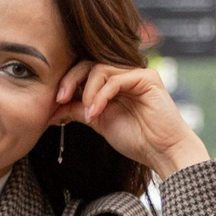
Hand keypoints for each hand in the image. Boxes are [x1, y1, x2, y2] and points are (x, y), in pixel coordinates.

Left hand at [53, 62, 209, 178]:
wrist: (162, 152)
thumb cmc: (136, 140)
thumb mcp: (99, 122)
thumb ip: (79, 110)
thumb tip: (53, 108)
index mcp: (112, 84)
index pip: (83, 72)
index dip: (66, 83)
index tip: (54, 102)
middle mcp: (124, 75)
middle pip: (89, 64)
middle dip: (70, 80)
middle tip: (59, 99)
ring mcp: (136, 74)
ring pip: (100, 69)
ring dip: (87, 91)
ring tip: (86, 114)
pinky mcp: (146, 78)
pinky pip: (116, 79)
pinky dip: (101, 95)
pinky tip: (95, 112)